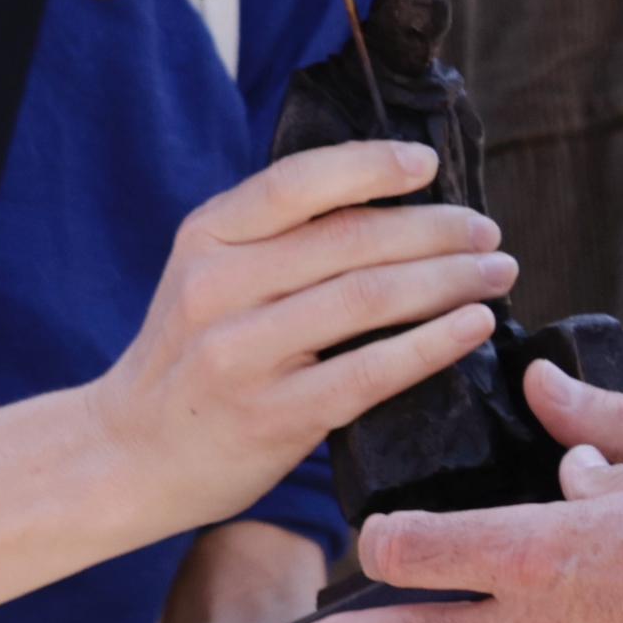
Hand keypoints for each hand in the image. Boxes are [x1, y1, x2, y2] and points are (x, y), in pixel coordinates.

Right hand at [88, 144, 514, 534]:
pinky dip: (432, 344)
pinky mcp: (270, 416)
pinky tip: (472, 328)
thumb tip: (394, 203)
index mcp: (206, 237)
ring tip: (497, 274)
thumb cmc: (191, 357)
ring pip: (368, 298)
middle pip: (351, 239)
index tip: (430, 165)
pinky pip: (369, 372)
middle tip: (489, 233)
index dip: (371, 165)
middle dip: (437, 231)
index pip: (298, 181)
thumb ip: (277, 240)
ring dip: (449, 281)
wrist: (125, 457)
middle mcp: (218, 286)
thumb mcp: (208, 277)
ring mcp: (241, 352)